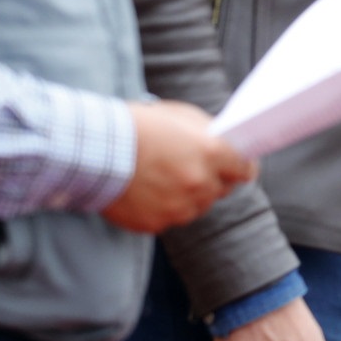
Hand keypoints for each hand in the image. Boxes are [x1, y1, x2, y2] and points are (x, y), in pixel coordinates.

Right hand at [101, 101, 256, 233]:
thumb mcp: (181, 116)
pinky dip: (163, 207)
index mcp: (211, 153)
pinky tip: (147, 189)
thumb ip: (210, 134)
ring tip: (163, 176)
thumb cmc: (139, 126)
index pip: (246, 169)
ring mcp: (178, 208)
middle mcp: (199, 184)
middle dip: (211, 179)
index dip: (242, 166)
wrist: (95, 149)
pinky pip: (170, 218)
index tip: (238, 166)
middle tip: (189, 166)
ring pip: (196, 207)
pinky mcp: (156, 224)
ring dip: (188, 195)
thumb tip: (227, 146)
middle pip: (221, 190)